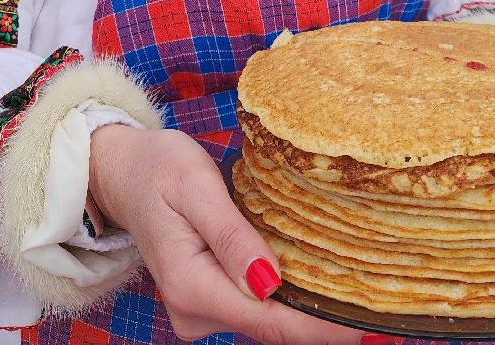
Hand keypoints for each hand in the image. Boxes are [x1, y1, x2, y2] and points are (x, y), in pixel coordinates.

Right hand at [88, 125, 375, 343]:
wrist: (121, 172)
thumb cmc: (157, 168)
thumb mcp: (195, 187)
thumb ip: (232, 236)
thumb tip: (270, 282)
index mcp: (192, 286)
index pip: (273, 322)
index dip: (323, 324)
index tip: (366, 313)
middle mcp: (195, 313)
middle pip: (275, 326)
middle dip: (323, 310)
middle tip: (374, 283)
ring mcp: (200, 312)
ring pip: (270, 319)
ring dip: (307, 299)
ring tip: (349, 269)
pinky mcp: (208, 302)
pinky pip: (258, 306)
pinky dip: (287, 291)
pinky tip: (312, 266)